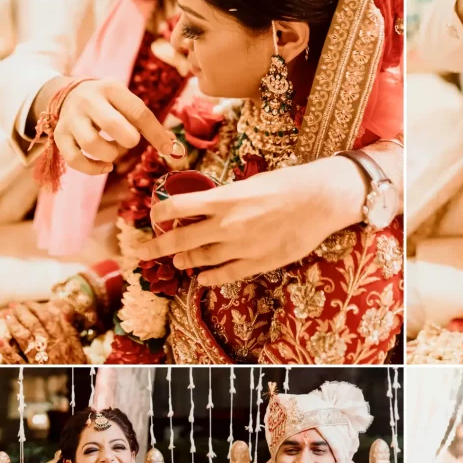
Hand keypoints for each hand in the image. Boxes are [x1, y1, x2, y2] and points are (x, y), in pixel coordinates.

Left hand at [0, 300, 87, 364]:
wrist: (73, 388)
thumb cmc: (75, 369)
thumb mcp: (78, 349)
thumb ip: (71, 331)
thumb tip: (64, 312)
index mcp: (62, 340)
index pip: (47, 319)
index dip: (36, 309)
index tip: (28, 303)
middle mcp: (49, 347)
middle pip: (34, 326)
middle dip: (22, 313)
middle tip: (13, 305)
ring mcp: (37, 359)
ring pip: (24, 338)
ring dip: (14, 326)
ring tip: (6, 316)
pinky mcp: (28, 369)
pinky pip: (15, 359)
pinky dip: (6, 349)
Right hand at [53, 78, 183, 175]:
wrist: (67, 94)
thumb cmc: (107, 103)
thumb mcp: (126, 102)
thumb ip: (146, 122)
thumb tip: (172, 146)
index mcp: (111, 89)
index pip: (138, 111)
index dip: (155, 133)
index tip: (167, 149)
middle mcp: (89, 101)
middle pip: (112, 125)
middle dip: (128, 140)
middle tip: (130, 142)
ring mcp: (71, 118)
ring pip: (92, 144)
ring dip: (110, 154)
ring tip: (114, 150)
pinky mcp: (60, 136)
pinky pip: (75, 159)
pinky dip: (93, 168)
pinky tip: (105, 165)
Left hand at [135, 156, 371, 285]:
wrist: (321, 199)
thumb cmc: (289, 183)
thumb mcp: (251, 183)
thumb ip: (226, 197)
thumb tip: (206, 206)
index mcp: (223, 199)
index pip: (177, 208)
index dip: (160, 214)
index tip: (153, 217)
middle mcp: (226, 225)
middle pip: (180, 240)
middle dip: (157, 247)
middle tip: (141, 253)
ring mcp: (241, 247)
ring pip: (201, 260)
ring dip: (185, 261)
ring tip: (178, 262)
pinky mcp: (258, 263)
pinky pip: (225, 275)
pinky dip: (210, 278)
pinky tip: (203, 279)